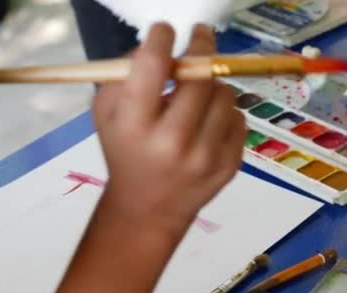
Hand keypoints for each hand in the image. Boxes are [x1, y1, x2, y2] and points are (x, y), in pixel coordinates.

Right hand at [93, 23, 245, 238]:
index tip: (166, 30)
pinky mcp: (230, 166)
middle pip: (200, 77)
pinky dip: (224, 113)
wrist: (148, 208)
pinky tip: (206, 124)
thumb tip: (162, 46)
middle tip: (199, 37)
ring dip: (212, 86)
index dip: (163, 38)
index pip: (155, 66)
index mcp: (136, 126)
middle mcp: (172, 143)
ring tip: (196, 97)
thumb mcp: (107, 114)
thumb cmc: (125, 152)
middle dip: (201, 48)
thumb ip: (126, 74)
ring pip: (225, 94)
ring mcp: (206, 157)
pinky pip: (238, 118)